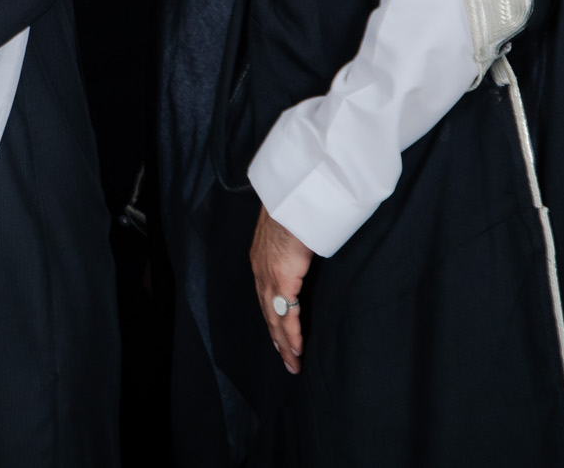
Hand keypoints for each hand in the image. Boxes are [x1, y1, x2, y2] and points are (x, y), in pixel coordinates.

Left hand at [250, 205, 312, 373]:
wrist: (291, 199)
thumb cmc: (294, 211)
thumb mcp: (289, 234)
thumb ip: (292, 248)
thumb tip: (302, 253)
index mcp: (261, 262)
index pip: (266, 298)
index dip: (272, 319)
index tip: (278, 336)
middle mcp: (261, 273)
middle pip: (268, 314)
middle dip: (277, 339)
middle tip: (286, 360)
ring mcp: (269, 278)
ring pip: (275, 319)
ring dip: (284, 344)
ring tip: (293, 363)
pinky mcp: (282, 280)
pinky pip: (287, 315)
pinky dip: (291, 334)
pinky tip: (296, 349)